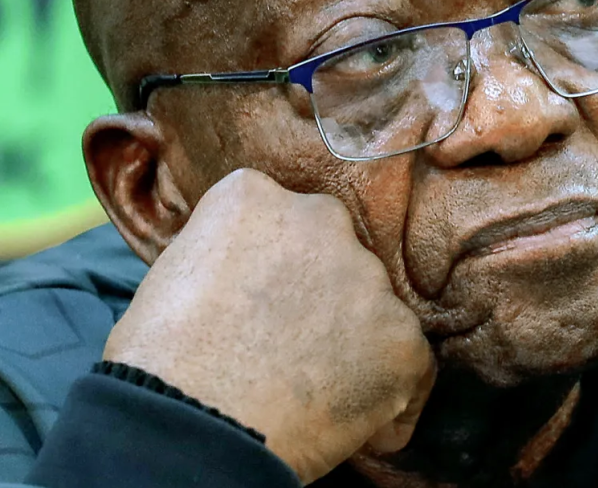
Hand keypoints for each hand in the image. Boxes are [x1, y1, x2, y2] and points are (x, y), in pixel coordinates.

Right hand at [103, 169, 435, 483]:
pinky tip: (350, 415)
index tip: (259, 297)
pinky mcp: (403, 337)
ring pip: (374, 303)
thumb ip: (230, 249)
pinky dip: (388, 387)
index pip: (281, 213)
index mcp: (255, 196)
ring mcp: (369, 278)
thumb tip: (252, 266)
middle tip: (289, 341)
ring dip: (355, 335)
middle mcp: (321, 220)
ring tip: (312, 384)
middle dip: (320, 288)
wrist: (190, 429)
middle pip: (334, 249)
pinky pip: (408, 360)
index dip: (273, 262)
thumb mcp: (177, 271)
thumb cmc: (160, 362)